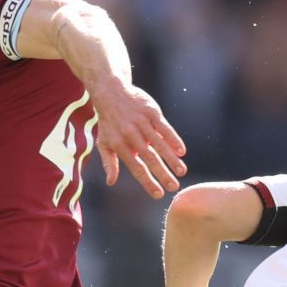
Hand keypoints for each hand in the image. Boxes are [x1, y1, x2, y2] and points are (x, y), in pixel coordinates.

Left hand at [91, 81, 186, 197]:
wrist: (111, 92)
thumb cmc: (108, 122)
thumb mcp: (104, 143)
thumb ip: (109, 163)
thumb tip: (111, 182)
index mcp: (120, 146)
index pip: (136, 168)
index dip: (148, 182)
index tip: (159, 194)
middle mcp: (131, 135)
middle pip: (150, 159)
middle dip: (163, 174)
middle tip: (174, 187)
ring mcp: (142, 123)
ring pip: (159, 144)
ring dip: (171, 159)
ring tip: (181, 172)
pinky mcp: (151, 112)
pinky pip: (165, 128)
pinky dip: (173, 139)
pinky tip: (182, 151)